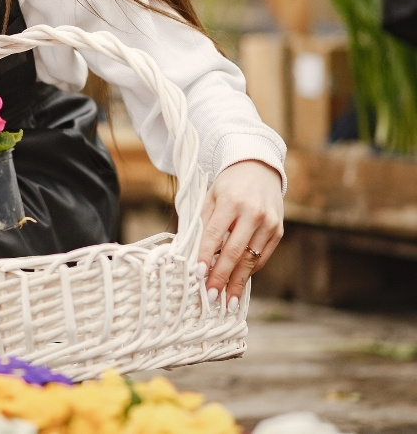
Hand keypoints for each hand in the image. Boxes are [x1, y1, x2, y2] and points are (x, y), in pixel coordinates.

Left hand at [197, 160, 283, 311]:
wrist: (259, 169)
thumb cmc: (228, 185)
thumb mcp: (210, 196)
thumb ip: (203, 222)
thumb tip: (192, 254)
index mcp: (231, 201)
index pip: (214, 234)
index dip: (205, 255)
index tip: (197, 274)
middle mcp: (253, 213)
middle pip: (234, 251)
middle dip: (222, 276)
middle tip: (212, 296)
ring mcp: (269, 223)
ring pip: (251, 259)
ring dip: (238, 282)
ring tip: (227, 301)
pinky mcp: (278, 231)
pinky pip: (262, 257)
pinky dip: (249, 271)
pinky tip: (239, 283)